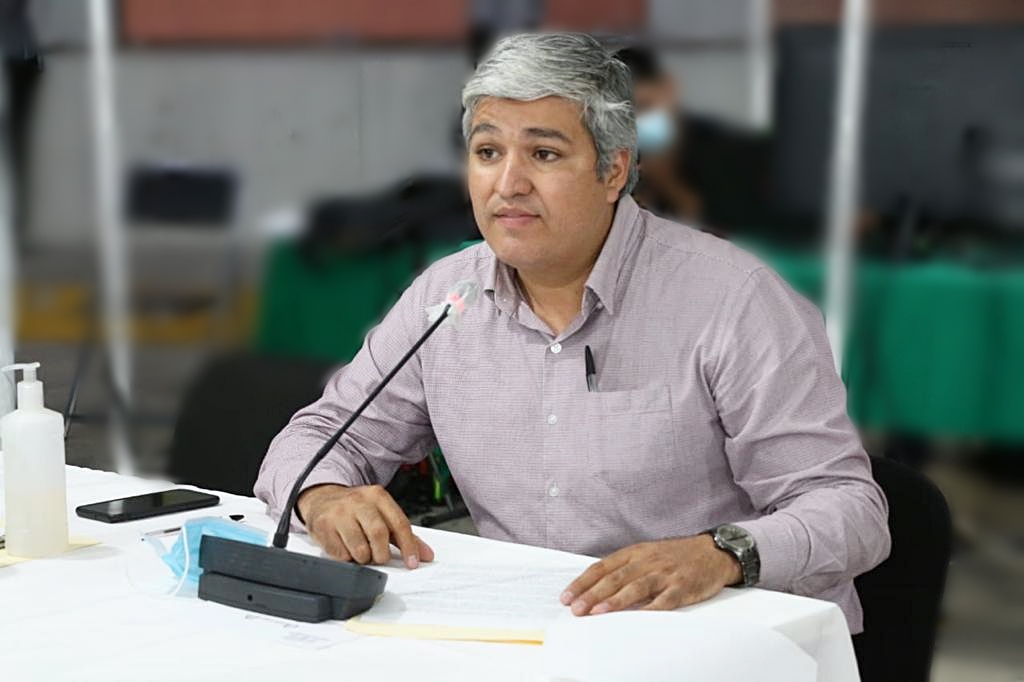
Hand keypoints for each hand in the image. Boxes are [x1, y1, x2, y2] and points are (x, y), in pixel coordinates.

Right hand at [297, 484, 433, 569]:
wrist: (322, 498)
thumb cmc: (356, 509)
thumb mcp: (382, 514)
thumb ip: (404, 535)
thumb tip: (425, 554)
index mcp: (378, 496)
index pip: (399, 523)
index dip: (409, 546)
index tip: (413, 563)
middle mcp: (359, 501)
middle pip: (378, 534)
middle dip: (381, 554)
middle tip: (379, 557)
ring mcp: (339, 513)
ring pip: (359, 549)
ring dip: (363, 558)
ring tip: (361, 550)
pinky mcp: (323, 526)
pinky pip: (340, 554)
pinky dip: (347, 558)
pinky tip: (346, 547)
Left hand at [560, 535, 740, 615]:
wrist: (712, 552)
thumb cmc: (674, 556)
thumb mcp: (647, 554)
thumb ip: (624, 568)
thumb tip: (595, 587)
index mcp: (635, 553)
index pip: (602, 567)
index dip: (582, 582)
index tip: (567, 596)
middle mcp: (647, 561)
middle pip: (614, 578)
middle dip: (591, 594)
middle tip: (575, 608)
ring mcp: (664, 573)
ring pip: (635, 587)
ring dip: (614, 600)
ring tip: (597, 612)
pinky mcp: (682, 586)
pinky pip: (664, 599)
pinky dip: (650, 608)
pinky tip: (637, 617)